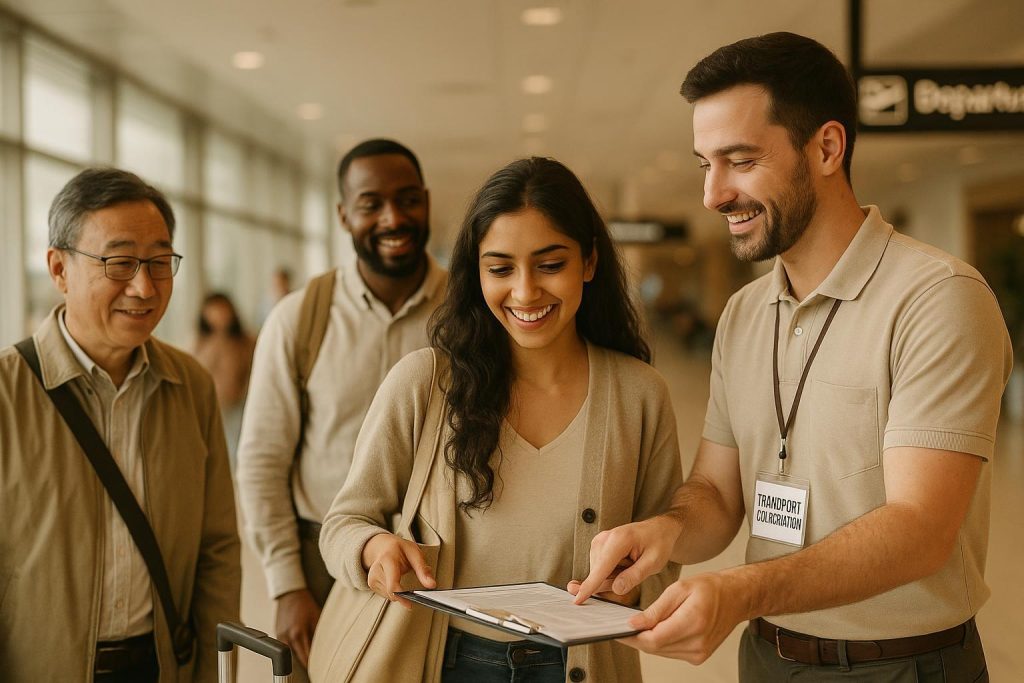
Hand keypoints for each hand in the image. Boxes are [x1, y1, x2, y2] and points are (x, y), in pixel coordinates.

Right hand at [275, 588, 320, 667]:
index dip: (313, 664)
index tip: (320, 667)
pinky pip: (286, 647)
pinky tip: (300, 648)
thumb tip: (324, 649)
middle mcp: (287, 636)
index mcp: (298, 633)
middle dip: (307, 662)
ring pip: (291, 655)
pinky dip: (293, 650)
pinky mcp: (277, 635)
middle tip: (316, 665)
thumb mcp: (317, 618)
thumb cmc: (306, 604)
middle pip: (298, 658)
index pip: (306, 656)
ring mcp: (280, 636)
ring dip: (299, 656)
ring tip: (309, 657)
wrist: (291, 594)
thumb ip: (319, 635)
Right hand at [361, 533, 435, 608]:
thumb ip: (423, 570)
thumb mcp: (414, 553)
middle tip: (411, 587)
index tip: (410, 603)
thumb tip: (432, 585)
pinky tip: (394, 580)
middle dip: (404, 593)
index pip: (392, 584)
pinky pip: (386, 595)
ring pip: (389, 595)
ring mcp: (372, 577)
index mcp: (387, 559)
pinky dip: (393, 591)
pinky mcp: (371, 584)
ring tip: (400, 576)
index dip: (401, 597)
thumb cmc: (399, 549)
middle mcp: (376, 569)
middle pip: (391, 592)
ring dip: (399, 592)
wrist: (382, 546)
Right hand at [569, 515, 681, 604]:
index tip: (577, 599)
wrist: (658, 530)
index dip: (590, 586)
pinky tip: (624, 564)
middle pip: (599, 574)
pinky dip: (611, 572)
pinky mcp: (597, 546)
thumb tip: (617, 589)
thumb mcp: (654, 562)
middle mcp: (604, 538)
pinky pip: (599, 569)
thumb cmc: (658, 543)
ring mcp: (599, 541)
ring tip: (631, 564)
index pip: (601, 568)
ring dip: (613, 577)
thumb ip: (635, 576)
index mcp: (619, 540)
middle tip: (634, 570)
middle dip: (613, 581)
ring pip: (598, 573)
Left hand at [620, 571, 748, 663]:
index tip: (616, 629)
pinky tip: (657, 629)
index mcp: (693, 622)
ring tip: (638, 625)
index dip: (632, 636)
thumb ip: (656, 609)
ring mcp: (699, 653)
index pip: (654, 639)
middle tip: (620, 625)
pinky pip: (670, 652)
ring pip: (661, 652)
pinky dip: (660, 642)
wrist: (736, 598)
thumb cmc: (710, 588)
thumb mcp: (680, 589)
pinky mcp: (698, 656)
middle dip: (636, 637)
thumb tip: (634, 623)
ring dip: (647, 640)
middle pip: (655, 648)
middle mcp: (698, 643)